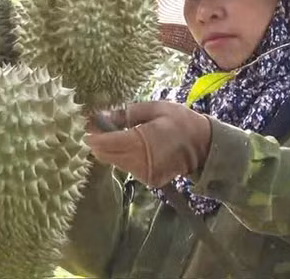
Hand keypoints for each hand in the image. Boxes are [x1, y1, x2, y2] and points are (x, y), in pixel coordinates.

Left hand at [85, 101, 211, 187]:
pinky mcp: (148, 180)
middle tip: (96, 127)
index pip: (105, 144)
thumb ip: (126, 113)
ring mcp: (143, 174)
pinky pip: (127, 167)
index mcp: (140, 142)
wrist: (205, 146)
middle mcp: (139, 162)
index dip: (92, 136)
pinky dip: (123, 156)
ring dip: (110, 149)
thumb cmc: (180, 121)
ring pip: (114, 162)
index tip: (84, 126)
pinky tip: (129, 145)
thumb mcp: (154, 108)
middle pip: (105, 155)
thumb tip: (101, 115)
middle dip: (97, 143)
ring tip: (113, 134)